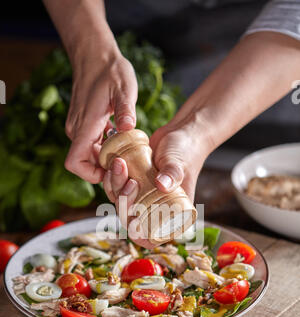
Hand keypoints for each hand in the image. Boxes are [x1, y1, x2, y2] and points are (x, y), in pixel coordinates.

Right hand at [64, 48, 137, 183]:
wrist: (94, 55)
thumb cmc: (110, 70)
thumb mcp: (123, 89)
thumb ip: (125, 109)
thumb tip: (128, 127)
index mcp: (85, 126)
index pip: (75, 163)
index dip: (91, 174)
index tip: (112, 169)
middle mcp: (77, 131)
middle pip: (85, 164)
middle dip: (105, 168)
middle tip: (129, 163)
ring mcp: (78, 128)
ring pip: (89, 155)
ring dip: (107, 158)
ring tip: (128, 150)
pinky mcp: (83, 125)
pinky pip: (92, 145)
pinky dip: (106, 148)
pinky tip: (122, 138)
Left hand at [103, 115, 211, 247]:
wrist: (180, 133)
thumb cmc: (186, 151)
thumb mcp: (179, 164)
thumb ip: (173, 174)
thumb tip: (162, 185)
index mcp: (170, 216)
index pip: (150, 237)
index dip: (137, 234)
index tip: (133, 218)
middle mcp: (154, 210)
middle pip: (130, 219)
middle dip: (124, 202)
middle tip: (131, 181)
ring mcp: (142, 197)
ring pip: (120, 203)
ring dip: (114, 187)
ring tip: (119, 164)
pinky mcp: (133, 184)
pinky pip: (116, 189)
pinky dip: (111, 179)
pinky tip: (114, 164)